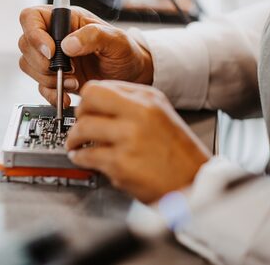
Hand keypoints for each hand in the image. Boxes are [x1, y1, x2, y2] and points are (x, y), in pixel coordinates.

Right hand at [18, 5, 152, 106]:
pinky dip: (51, 94)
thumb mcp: (116, 40)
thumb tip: (67, 44)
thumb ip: (93, 36)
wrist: (131, 75)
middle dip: (43, 62)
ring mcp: (52, 58)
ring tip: (75, 82)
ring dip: (48, 79)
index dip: (34, 34)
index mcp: (64, 19)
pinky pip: (40, 87)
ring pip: (29, 66)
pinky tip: (67, 97)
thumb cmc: (124, 51)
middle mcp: (53, 36)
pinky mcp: (54, 78)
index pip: (31, 17)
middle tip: (68, 70)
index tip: (51, 51)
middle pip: (25, 44)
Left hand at [66, 80, 209, 203]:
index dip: (88, 100)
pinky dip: (80, 158)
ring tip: (75, 145)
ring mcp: (129, 138)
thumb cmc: (179, 155)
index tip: (84, 110)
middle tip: (76, 126)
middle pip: (89, 100)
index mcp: (148, 98)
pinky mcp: (122, 164)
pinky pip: (87, 156)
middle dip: (77, 114)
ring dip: (74, 139)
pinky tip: (83, 159)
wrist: (195, 183)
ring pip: (83, 128)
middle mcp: (139, 113)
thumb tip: (99, 107)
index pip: (101, 87)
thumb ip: (132, 106)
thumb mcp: (161, 115)